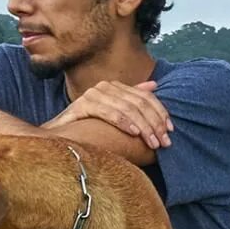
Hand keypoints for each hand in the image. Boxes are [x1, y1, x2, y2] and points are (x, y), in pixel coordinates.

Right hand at [53, 80, 172, 148]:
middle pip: (139, 103)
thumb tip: (154, 85)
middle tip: (163, 142)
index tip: (170, 131)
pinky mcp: (82, 104)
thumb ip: (132, 100)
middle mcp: (105, 87)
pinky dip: (123, 123)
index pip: (145, 97)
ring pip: (127, 108)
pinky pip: (109, 112)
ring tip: (152, 142)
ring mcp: (93, 94)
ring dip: (143, 127)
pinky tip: (134, 134)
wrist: (59, 137)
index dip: (160, 113)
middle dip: (154, 124)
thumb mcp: (115, 115)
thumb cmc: (89, 128)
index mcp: (115, 87)